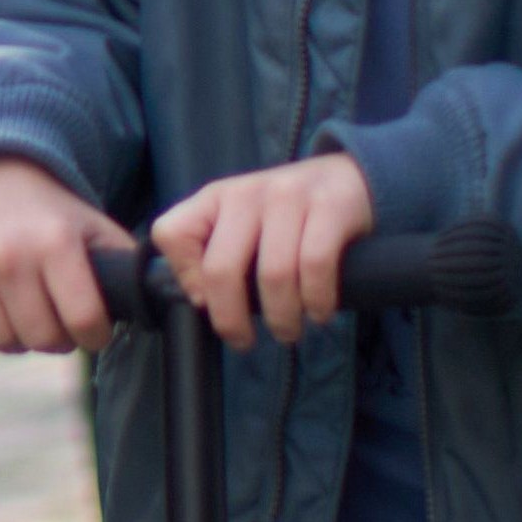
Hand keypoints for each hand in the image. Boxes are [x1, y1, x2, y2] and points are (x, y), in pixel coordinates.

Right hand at [0, 160, 131, 357]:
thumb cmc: (48, 212)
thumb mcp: (92, 226)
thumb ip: (124, 266)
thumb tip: (160, 302)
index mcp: (54, 241)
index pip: (82, 322)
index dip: (93, 335)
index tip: (92, 330)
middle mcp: (7, 252)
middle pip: (39, 339)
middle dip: (54, 339)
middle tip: (55, 323)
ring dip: (14, 337)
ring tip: (21, 314)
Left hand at [151, 150, 384, 340]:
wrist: (350, 180)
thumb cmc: (288, 218)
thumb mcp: (242, 224)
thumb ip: (216, 254)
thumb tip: (202, 303)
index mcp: (215, 198)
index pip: (170, 234)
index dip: (183, 277)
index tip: (206, 301)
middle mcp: (246, 193)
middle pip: (221, 269)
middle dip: (231, 320)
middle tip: (244, 342)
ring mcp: (288, 196)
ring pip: (273, 274)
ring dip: (281, 318)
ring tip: (288, 331)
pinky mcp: (330, 206)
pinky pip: (316, 266)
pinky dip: (316, 302)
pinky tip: (319, 313)